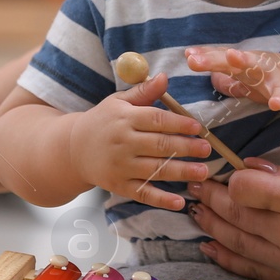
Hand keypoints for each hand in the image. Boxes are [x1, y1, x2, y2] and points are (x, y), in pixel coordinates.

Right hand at [68, 71, 213, 211]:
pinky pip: (143, 193)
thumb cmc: (103, 122)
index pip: (156, 120)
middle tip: (207, 149)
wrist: (72, 149)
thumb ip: (144, 91)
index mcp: (124, 119)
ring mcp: (120, 166)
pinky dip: (161, 200)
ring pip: (155, 170)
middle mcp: (122, 143)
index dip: (178, 123)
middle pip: (159, 145)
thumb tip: (165, 76)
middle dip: (185, 148)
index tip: (198, 127)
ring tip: (203, 172)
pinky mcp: (118, 186)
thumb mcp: (118, 102)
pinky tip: (179, 203)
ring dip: (181, 172)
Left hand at [185, 47, 279, 115]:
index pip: (222, 58)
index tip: (187, 54)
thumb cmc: (277, 78)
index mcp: (245, 64)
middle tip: (195, 59)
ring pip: (258, 68)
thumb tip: (207, 75)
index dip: (205, 56)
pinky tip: (275, 103)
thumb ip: (229, 78)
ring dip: (246, 62)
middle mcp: (257, 65)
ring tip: (233, 58)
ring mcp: (274, 75)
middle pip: (233, 60)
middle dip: (214, 58)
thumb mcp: (249, 79)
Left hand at [187, 159, 279, 279]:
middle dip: (212, 198)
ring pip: (237, 242)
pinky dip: (227, 257)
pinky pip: (251, 269)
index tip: (226, 169)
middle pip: (236, 215)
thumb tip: (255, 169)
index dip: (231, 177)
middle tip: (197, 185)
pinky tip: (210, 245)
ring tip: (196, 211)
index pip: (245, 188)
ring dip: (212, 225)